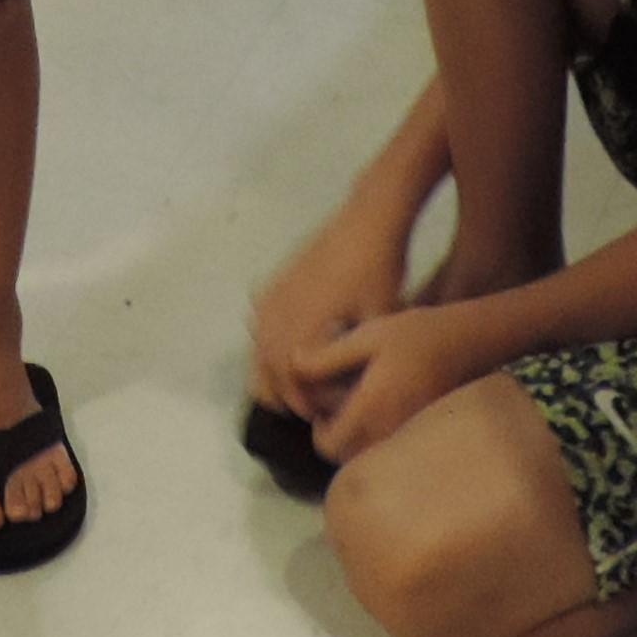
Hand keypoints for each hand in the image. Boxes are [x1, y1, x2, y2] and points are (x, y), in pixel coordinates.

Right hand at [248, 199, 412, 419]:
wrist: (367, 221)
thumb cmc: (378, 272)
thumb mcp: (378, 323)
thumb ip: (359, 361)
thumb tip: (356, 395)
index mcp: (300, 330)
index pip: (290, 386)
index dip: (304, 405)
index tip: (322, 415)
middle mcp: (277, 316)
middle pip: (266, 373)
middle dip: (286, 394)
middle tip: (311, 405)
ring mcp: (272, 297)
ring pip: (258, 349)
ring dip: (273, 370)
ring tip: (300, 381)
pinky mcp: (274, 282)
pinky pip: (260, 323)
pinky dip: (269, 342)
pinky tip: (290, 344)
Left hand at [302, 305, 490, 461]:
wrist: (468, 342)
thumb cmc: (416, 333)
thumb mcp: (368, 335)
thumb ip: (327, 355)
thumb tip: (292, 365)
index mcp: (371, 408)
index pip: (329, 445)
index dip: (320, 430)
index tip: (325, 408)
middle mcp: (390, 431)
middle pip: (348, 459)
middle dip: (339, 439)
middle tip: (343, 408)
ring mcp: (409, 438)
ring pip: (371, 459)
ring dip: (360, 441)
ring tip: (365, 409)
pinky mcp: (425, 438)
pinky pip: (393, 453)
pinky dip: (382, 441)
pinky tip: (388, 412)